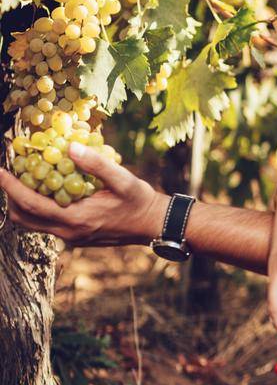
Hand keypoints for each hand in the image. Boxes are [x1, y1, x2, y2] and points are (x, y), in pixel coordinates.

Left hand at [0, 144, 165, 245]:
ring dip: (23, 204)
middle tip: (10, 173)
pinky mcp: (75, 237)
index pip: (31, 204)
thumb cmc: (140, 201)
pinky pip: (46, 224)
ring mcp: (71, 237)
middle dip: (11, 196)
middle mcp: (69, 232)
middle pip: (24, 218)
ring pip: (32, 224)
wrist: (154, 225)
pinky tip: (48, 190)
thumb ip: (96, 164)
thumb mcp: (123, 179)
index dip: (11, 187)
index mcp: (76, 219)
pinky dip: (38, 208)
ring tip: (25, 180)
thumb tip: (69, 146)